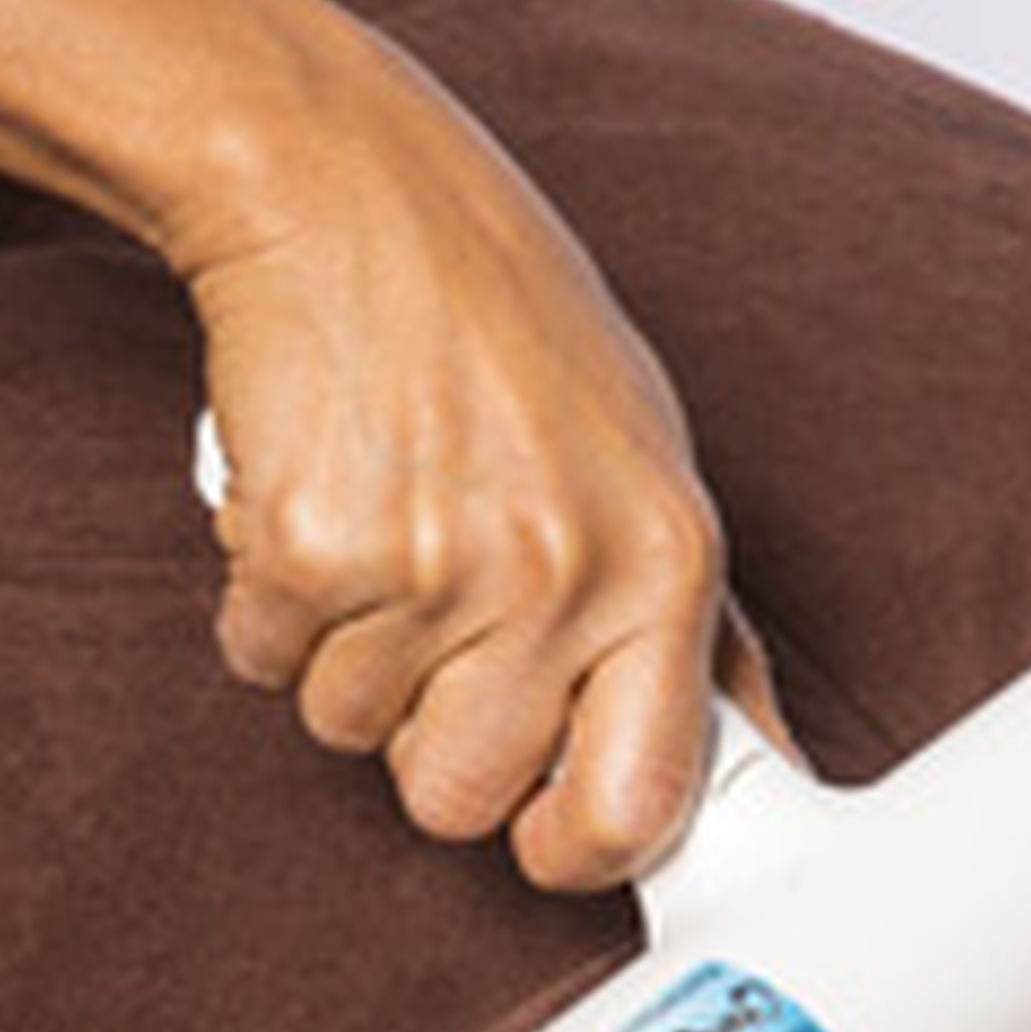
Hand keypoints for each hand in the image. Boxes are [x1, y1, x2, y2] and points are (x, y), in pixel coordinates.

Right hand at [192, 31, 784, 891]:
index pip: (639, 809)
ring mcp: (430, 565)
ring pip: (350, 733)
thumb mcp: (648, 463)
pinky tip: (314, 490)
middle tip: (434, 610)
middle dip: (428, 735)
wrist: (349, 186)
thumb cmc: (506, 328)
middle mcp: (560, 575)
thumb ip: (696, 632)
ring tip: (381, 517)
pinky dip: (269, 599)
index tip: (540, 826)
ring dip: (345, 652)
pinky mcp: (306, 546)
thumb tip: (767, 771)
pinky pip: (263, 660)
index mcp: (668, 565)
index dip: (572, 845)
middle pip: (460, 803)